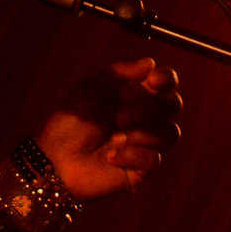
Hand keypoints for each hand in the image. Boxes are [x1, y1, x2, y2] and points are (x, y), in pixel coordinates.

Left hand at [37, 58, 181, 199]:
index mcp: (135, 94)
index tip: (154, 80)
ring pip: (170, 133)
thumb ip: (120, 73)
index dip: (167, 80)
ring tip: (118, 133)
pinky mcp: (141, 168)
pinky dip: (132, 156)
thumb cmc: (70, 122)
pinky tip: (110, 157)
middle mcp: (144, 118)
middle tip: (124, 113)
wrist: (56, 159)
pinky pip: (155, 159)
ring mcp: (144, 143)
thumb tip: (150, 63)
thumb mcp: (90, 88)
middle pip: (174, 106)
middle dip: (153, 107)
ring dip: (144, 132)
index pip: (166, 83)